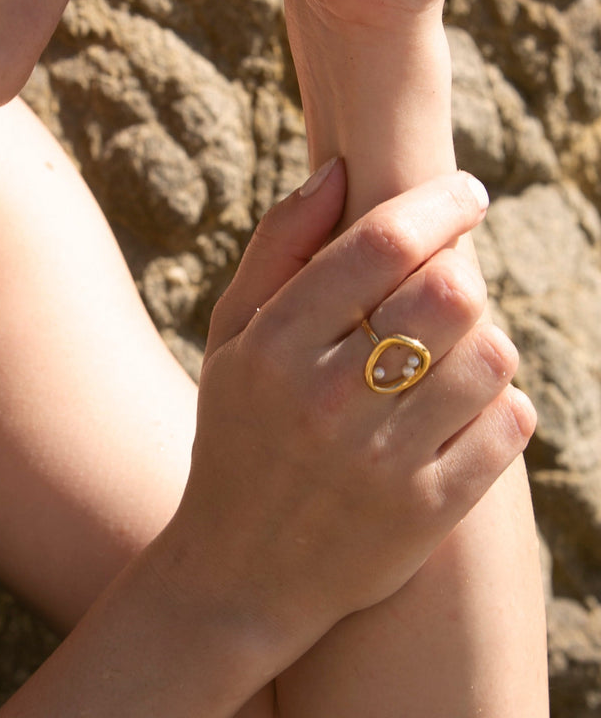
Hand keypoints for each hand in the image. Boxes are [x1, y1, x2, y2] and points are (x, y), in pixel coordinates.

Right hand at [155, 161, 534, 660]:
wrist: (240, 570)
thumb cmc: (235, 432)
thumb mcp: (231, 334)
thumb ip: (277, 247)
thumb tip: (337, 168)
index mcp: (272, 346)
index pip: (381, 244)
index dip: (439, 203)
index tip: (466, 191)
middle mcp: (325, 399)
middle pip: (451, 291)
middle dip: (465, 266)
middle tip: (451, 272)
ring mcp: (381, 460)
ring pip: (490, 356)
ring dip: (483, 335)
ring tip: (451, 343)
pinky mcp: (427, 511)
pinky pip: (507, 424)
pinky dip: (500, 400)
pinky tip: (461, 401)